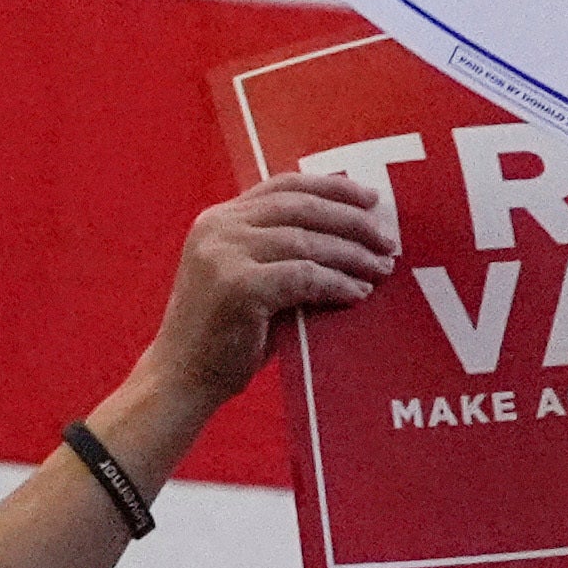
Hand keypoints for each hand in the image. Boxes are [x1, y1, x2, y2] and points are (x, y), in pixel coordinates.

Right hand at [139, 167, 400, 416]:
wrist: (181, 381)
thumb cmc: (224, 336)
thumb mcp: (250, 279)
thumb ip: (283, 253)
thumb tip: (352, 238)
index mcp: (219, 219)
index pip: (284, 186)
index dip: (331, 188)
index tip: (369, 200)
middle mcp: (218, 227)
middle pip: (300, 207)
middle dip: (351, 221)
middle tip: (387, 239)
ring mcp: (224, 254)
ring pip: (306, 241)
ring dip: (351, 255)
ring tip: (381, 268)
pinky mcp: (238, 286)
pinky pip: (303, 276)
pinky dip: (336, 283)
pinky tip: (358, 293)